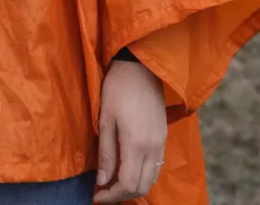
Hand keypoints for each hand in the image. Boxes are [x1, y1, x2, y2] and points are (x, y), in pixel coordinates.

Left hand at [95, 59, 168, 202]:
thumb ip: (107, 153)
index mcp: (136, 144)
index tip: (96, 196)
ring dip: (133, 186)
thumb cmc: (117, 90)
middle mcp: (153, 148)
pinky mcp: (163, 137)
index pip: (127, 184)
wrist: (141, 68)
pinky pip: (156, 167)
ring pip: (151, 179)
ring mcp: (161, 143)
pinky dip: (142, 175)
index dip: (111, 196)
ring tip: (113, 182)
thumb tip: (103, 180)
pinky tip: (127, 168)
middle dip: (122, 195)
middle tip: (103, 192)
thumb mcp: (105, 120)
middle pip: (142, 186)